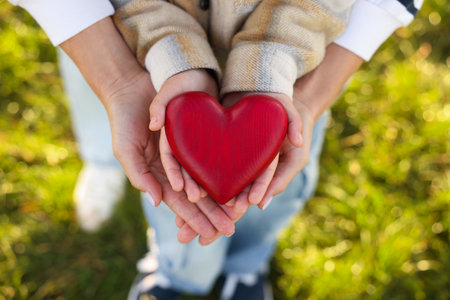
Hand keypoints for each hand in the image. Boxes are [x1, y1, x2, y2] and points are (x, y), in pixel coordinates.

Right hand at [105, 70, 234, 239]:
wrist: (131, 88)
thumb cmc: (123, 120)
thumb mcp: (126, 150)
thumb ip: (140, 176)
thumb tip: (158, 202)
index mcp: (159, 174)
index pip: (178, 201)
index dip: (193, 218)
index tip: (209, 235)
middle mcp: (175, 166)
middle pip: (197, 194)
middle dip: (212, 213)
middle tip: (230, 229)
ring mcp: (187, 151)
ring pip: (207, 177)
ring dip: (221, 194)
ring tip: (238, 210)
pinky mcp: (197, 133)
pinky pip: (212, 154)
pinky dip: (222, 167)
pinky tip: (238, 178)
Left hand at [175, 43, 363, 243]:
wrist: (263, 84)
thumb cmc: (283, 105)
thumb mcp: (293, 120)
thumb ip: (292, 144)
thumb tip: (281, 159)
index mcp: (264, 166)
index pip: (254, 189)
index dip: (242, 203)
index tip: (232, 219)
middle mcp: (245, 166)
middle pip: (229, 195)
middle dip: (212, 218)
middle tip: (197, 240)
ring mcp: (230, 159)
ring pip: (212, 186)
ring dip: (196, 208)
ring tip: (179, 227)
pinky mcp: (214, 146)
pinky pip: (200, 167)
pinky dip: (189, 182)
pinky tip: (175, 197)